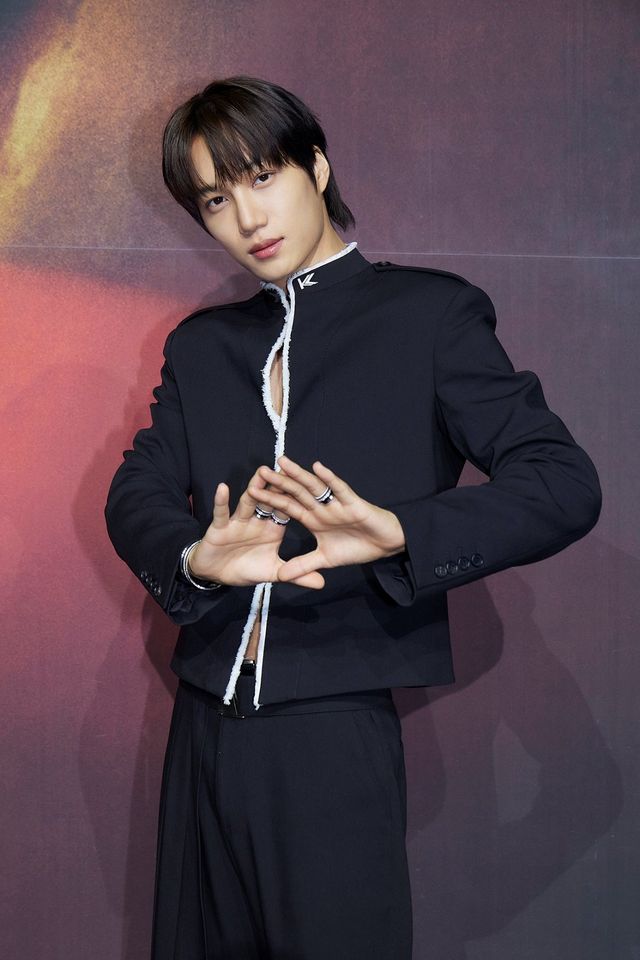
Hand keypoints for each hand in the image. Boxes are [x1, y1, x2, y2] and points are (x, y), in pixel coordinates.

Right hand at [188, 466, 324, 589]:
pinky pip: (221, 513)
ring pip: (248, 501)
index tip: (313, 484)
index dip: (299, 498)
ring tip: (262, 471)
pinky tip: (223, 488)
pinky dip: (221, 501)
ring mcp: (239, 521)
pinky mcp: (220, 526)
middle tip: (289, 466)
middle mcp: (257, 520)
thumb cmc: (245, 568)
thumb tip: (322, 583)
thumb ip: (297, 575)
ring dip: (255, 487)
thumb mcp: (273, 573)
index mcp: (273, 528)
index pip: (288, 509)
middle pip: (271, 500)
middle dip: (279, 485)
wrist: (216, 575)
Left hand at [247, 455, 405, 582]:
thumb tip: (280, 577)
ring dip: (298, 474)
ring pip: (313, 487)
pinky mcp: (353, 503)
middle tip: (259, 470)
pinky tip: (317, 468)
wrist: (384, 545)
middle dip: (278, 482)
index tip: (251, 491)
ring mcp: (336, 504)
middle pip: (296, 493)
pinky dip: (329, 479)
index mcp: (313, 519)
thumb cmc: (357, 547)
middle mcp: (322, 508)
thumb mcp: (325, 559)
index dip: (270, 500)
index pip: (287, 507)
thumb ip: (303, 565)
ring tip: (282, 462)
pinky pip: (340, 489)